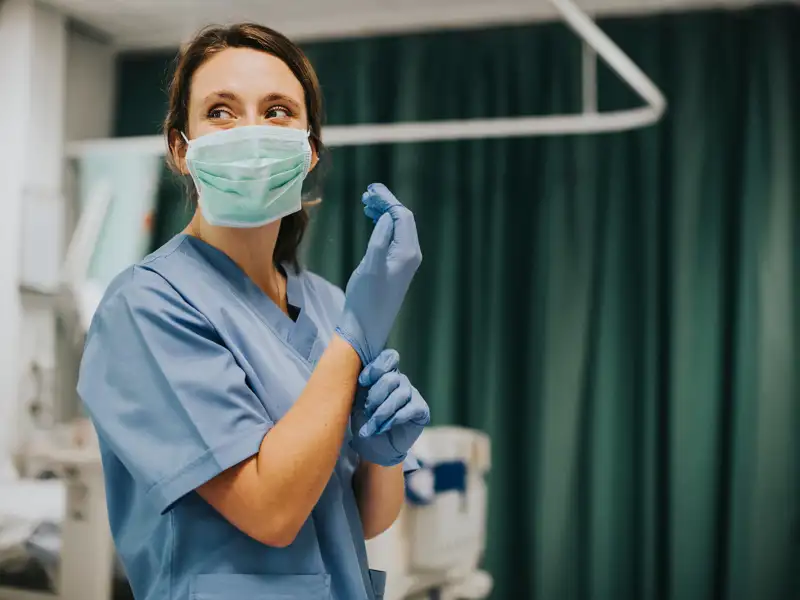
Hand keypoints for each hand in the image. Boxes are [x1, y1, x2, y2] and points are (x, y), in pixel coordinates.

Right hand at [335, 184, 421, 364]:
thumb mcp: (370, 266)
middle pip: (403, 219)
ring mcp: (405, 262)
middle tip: (366, 194)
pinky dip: (383, 226)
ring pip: (399, 228)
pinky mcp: (397, 268)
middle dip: (386, 204)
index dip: (387, 200)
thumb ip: (380, 239)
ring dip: (384, 213)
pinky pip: (394, 238)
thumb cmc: (365, 299)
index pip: (402, 216)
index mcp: (407, 253)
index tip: (370, 190)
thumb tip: (386, 217)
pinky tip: (372, 221)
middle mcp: (411, 255)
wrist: (365, 327)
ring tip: (366, 204)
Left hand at [350, 349, 429, 466]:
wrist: (373, 447)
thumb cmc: (363, 420)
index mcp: (385, 373)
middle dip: (375, 396)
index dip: (376, 368)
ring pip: (400, 394)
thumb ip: (359, 384)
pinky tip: (383, 428)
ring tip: (371, 426)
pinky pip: (410, 409)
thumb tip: (356, 371)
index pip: (388, 358)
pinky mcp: (421, 410)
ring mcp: (413, 394)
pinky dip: (394, 419)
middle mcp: (401, 381)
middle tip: (366, 411)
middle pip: (391, 378)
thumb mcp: (357, 400)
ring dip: (382, 412)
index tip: (362, 382)